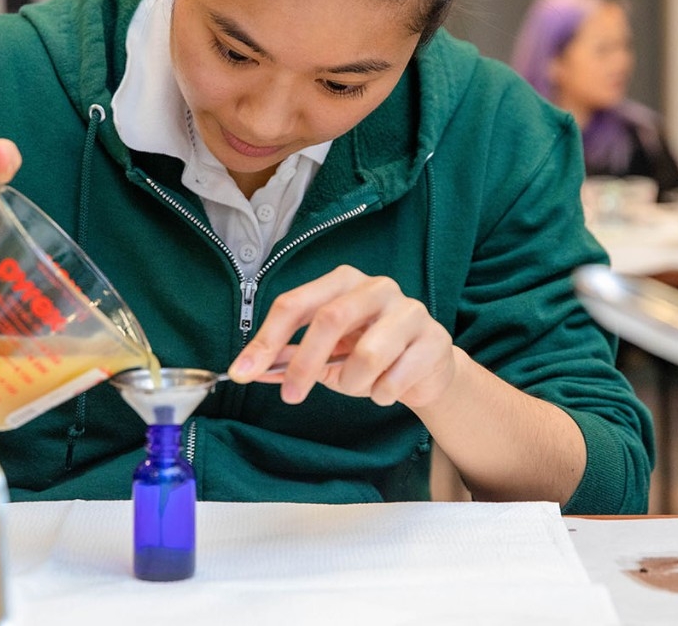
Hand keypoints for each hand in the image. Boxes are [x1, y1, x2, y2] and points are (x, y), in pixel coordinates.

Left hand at [227, 265, 457, 407]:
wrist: (428, 368)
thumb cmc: (370, 354)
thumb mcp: (326, 354)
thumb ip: (288, 358)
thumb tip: (246, 370)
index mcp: (342, 282)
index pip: (295, 303)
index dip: (266, 339)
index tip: (243, 372)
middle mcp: (376, 287)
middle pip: (329, 319)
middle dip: (304, 363)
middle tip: (291, 396)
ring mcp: (409, 310)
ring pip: (367, 354)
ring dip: (353, 383)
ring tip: (358, 387)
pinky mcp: (434, 339)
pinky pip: (395, 378)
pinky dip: (382, 393)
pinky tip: (387, 390)